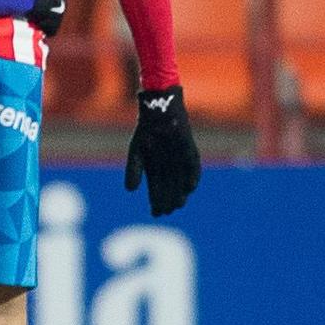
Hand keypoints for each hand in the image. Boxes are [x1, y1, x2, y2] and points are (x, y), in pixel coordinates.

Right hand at [125, 85, 200, 217]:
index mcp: (156, 168)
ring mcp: (181, 159)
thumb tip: (130, 191)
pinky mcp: (190, 151)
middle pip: (171, 189)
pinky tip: (191, 188)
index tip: (155, 213)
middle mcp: (170, 166)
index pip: (157, 190)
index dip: (156, 202)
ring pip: (182, 181)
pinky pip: (194, 166)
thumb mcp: (135, 152)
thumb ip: (133, 171)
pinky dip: (193, 177)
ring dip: (181, 193)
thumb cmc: (145, 130)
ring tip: (179, 205)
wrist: (157, 110)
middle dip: (169, 201)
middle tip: (167, 211)